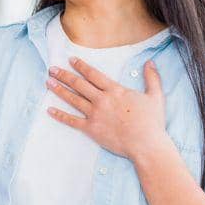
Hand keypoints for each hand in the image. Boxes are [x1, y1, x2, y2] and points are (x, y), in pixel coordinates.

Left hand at [45, 57, 169, 160]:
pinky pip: (72, 121)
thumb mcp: (155, 96)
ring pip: (73, 99)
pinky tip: (49, 110)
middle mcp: (102, 100)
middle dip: (64, 75)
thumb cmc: (151, 122)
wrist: (145, 144)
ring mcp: (94, 114)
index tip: (70, 60)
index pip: (93, 74)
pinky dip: (60, 115)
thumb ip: (152, 78)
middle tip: (52, 69)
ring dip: (59, 90)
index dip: (81, 66)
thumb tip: (150, 62)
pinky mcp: (91, 129)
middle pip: (79, 84)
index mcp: (115, 91)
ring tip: (48, 82)